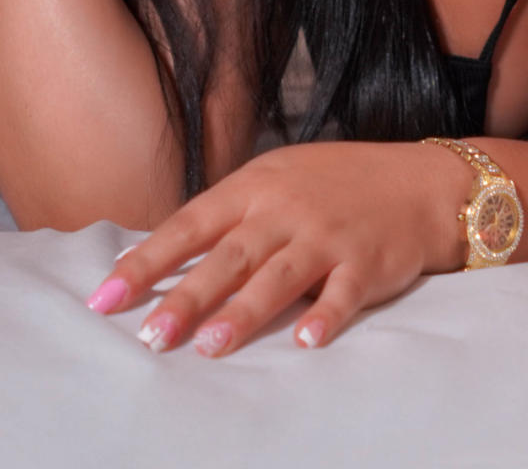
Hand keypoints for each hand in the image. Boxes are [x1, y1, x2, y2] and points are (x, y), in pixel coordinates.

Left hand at [83, 140, 472, 356]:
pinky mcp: (367, 261)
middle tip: (149, 337)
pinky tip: (306, 343)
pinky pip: (343, 293)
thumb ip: (228, 215)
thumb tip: (160, 252)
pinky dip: (325, 318)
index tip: (104, 297)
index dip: (146, 262)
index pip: (189, 225)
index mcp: (256, 187)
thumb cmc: (340, 185)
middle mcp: (286, 210)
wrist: (423, 182)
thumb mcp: (279, 180)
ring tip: (209, 346)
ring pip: (278, 277)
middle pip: (227, 257)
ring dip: (243, 313)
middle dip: (185, 298)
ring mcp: (328, 235)